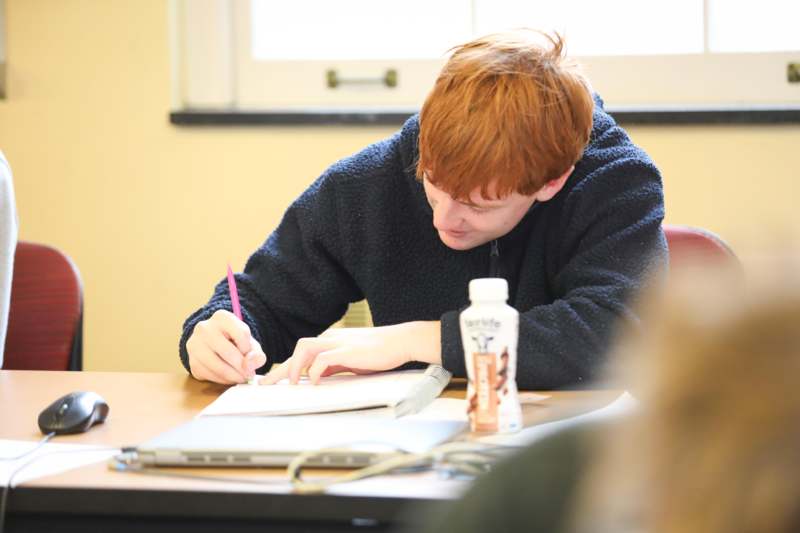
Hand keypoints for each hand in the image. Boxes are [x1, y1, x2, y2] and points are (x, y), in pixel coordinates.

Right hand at [186, 309, 266, 383]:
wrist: (214, 345)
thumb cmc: (235, 342)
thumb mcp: (249, 343)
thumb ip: (256, 354)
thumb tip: (249, 366)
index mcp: (222, 317)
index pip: (241, 334)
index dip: (249, 349)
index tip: (249, 354)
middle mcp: (204, 328)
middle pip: (228, 352)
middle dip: (242, 367)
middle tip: (249, 374)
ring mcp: (194, 345)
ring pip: (218, 366)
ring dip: (233, 376)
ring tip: (241, 377)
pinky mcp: (192, 362)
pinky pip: (210, 375)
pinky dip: (223, 380)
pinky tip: (229, 377)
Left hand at [260, 321, 441, 384]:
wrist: (401, 341)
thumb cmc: (380, 352)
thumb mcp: (352, 361)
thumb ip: (335, 366)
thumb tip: (318, 378)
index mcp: (331, 342)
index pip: (302, 354)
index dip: (286, 368)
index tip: (273, 381)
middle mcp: (330, 339)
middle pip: (298, 350)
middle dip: (281, 369)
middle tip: (266, 385)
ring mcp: (338, 342)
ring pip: (304, 348)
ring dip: (294, 366)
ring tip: (291, 384)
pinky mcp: (348, 349)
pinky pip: (323, 358)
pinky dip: (314, 370)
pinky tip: (314, 382)